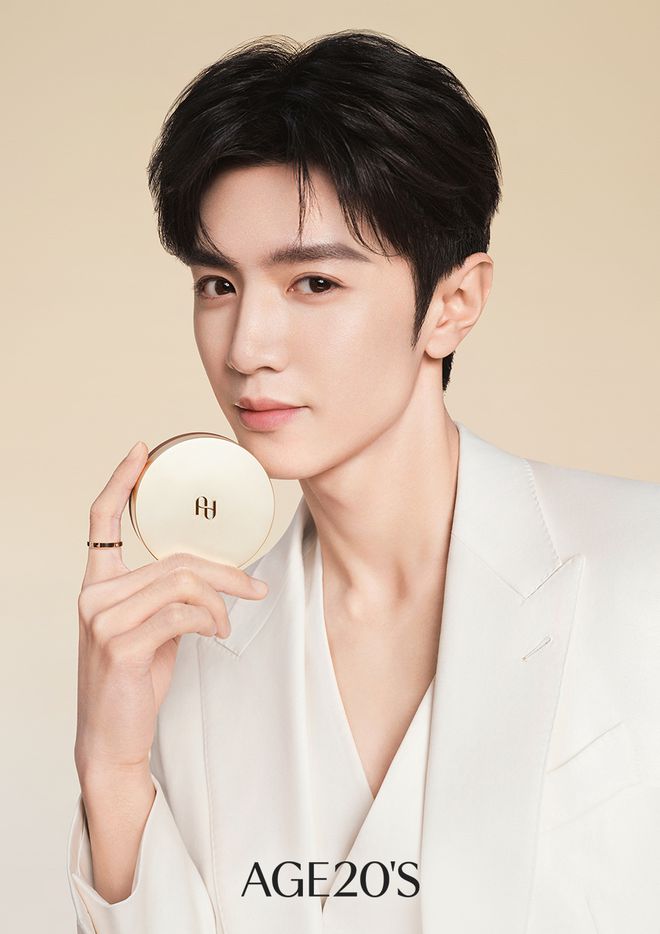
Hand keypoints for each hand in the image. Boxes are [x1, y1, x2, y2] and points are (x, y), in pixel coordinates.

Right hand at [74, 440, 268, 780]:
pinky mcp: (121, 644)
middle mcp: (93, 596)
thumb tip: (209, 579)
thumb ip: (163, 599)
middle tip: (254, 587)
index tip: (143, 453)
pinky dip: (210, 620)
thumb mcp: (147, 632)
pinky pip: (182, 614)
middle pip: (174, 560)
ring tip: (227, 622)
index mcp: (97, 587)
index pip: (100, 522)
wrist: (112, 740)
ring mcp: (103, 619)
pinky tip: (216, 633)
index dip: (120, 482)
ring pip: (183, 583)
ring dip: (220, 601)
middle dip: (225, 572)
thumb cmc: (133, 684)